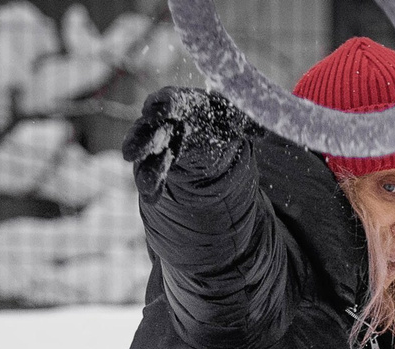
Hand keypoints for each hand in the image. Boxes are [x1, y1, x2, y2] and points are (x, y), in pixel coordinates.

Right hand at [122, 85, 248, 190]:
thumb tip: (264, 129)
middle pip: (154, 129)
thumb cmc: (221, 118)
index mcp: (188, 105)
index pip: (174, 102)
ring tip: (145, 187)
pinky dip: (152, 186)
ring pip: (151, 155)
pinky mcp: (160, 162)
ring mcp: (162, 143)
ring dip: (145, 169)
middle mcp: (170, 122)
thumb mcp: (237, 117)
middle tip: (130, 153)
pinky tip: (151, 199)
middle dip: (143, 140)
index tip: (155, 109)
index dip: (164, 105)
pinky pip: (155, 174)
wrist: (207, 132)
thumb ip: (248, 121)